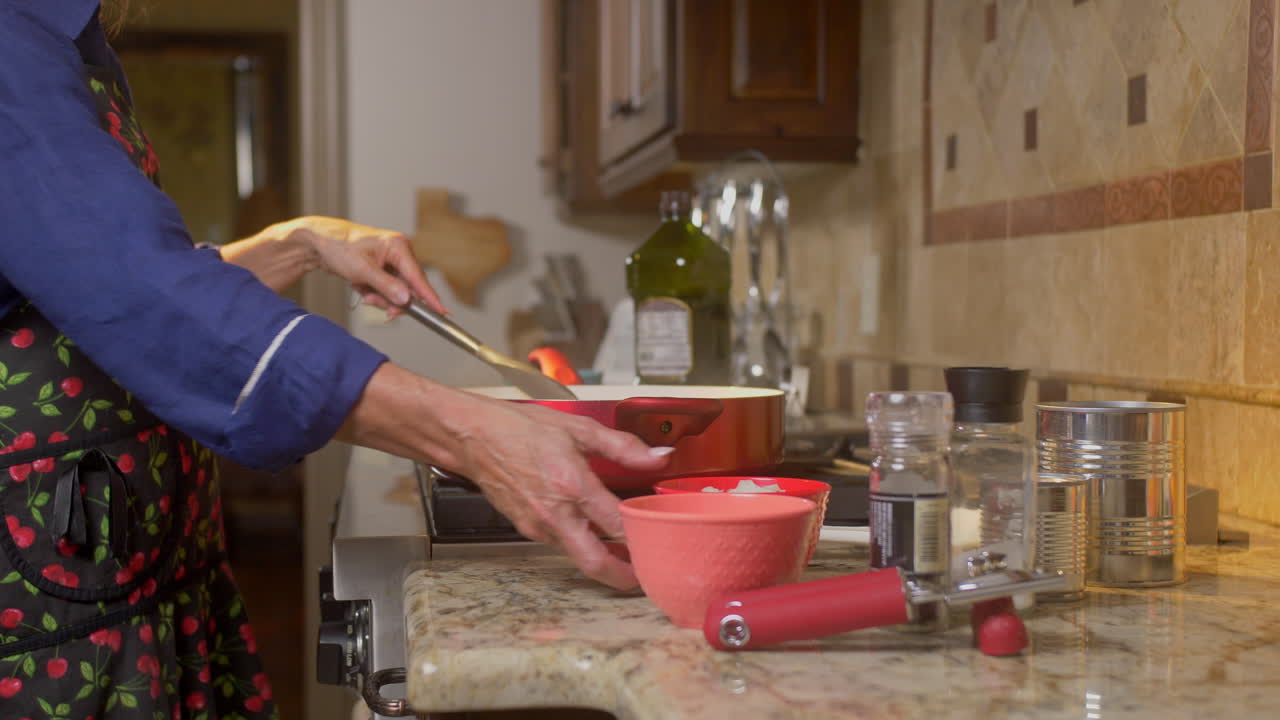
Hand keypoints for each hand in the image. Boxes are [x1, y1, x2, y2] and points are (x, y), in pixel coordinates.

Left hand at [282, 216, 445, 316]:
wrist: (318, 242)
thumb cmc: (338, 247)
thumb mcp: (362, 270)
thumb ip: (386, 286)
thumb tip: (407, 299)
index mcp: (399, 246)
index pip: (419, 277)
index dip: (429, 297)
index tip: (441, 312)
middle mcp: (399, 252)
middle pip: (408, 288)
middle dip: (391, 299)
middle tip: (372, 302)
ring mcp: (392, 261)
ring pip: (396, 291)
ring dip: (380, 297)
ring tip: (362, 292)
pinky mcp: (383, 268)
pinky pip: (387, 289)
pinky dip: (374, 292)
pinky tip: (361, 286)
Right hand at [338, 365, 672, 589]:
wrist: (472, 438)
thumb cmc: (519, 429)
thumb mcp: (578, 429)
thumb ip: (623, 446)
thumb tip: (657, 456)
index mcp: (572, 486)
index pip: (617, 525)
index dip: (643, 538)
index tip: (661, 542)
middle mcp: (555, 514)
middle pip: (596, 563)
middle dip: (625, 577)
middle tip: (648, 577)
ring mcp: (539, 527)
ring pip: (579, 557)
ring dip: (606, 561)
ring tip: (630, 555)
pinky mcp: (528, 530)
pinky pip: (563, 545)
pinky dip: (584, 546)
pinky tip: (597, 535)